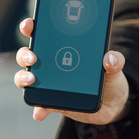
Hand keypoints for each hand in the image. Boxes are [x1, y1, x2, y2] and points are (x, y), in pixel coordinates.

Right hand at [13, 18, 131, 124]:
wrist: (113, 104)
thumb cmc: (109, 78)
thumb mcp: (115, 67)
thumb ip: (115, 61)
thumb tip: (110, 57)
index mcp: (62, 48)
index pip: (42, 33)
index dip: (31, 26)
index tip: (29, 25)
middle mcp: (50, 64)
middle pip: (27, 55)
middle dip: (24, 54)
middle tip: (32, 58)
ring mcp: (48, 84)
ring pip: (26, 78)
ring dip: (22, 78)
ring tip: (31, 81)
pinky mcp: (52, 102)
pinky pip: (40, 105)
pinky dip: (37, 109)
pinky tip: (39, 112)